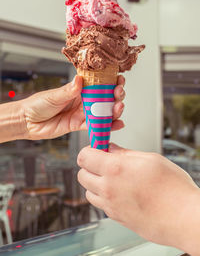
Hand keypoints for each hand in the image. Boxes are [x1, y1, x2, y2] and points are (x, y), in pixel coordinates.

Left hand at [21, 75, 124, 139]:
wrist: (27, 122)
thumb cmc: (37, 105)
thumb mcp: (53, 95)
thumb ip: (68, 91)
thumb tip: (79, 80)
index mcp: (77, 90)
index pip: (97, 84)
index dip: (109, 81)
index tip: (118, 79)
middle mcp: (82, 101)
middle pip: (104, 97)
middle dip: (115, 95)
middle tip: (119, 94)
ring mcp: (81, 113)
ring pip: (102, 111)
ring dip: (113, 110)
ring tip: (119, 108)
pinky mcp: (79, 125)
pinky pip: (95, 125)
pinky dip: (107, 125)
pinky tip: (116, 124)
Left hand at [77, 143, 199, 254]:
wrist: (185, 218)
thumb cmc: (174, 189)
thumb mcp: (150, 159)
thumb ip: (125, 153)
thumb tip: (111, 149)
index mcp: (115, 169)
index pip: (84, 157)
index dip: (89, 150)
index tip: (97, 148)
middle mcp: (108, 189)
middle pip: (82, 175)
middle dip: (90, 166)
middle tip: (105, 162)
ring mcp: (111, 206)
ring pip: (88, 191)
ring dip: (95, 183)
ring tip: (113, 178)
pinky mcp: (117, 218)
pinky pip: (101, 205)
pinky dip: (104, 196)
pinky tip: (121, 192)